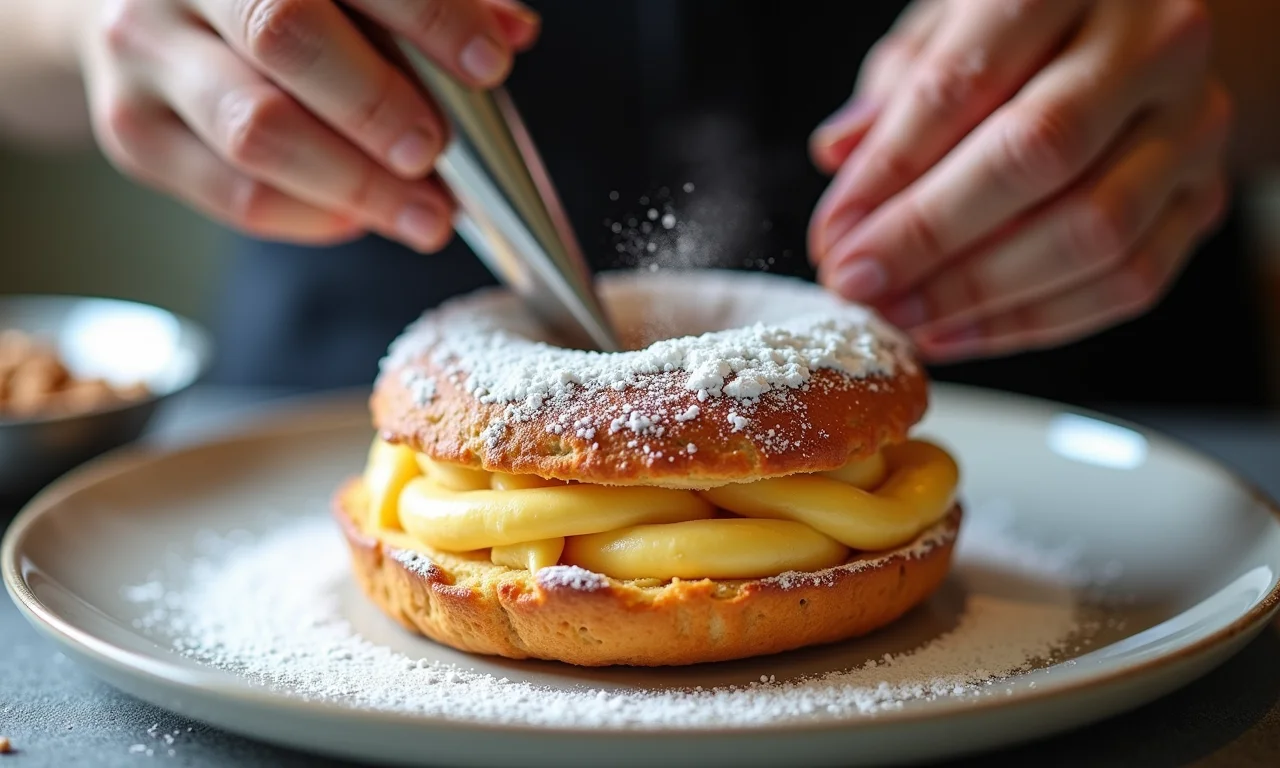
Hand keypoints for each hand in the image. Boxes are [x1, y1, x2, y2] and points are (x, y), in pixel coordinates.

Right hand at [78, 0, 538, 250]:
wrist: (141, 4)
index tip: (488, 62)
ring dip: (359, 185)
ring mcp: (145, 54)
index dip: (427, 13)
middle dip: (378, 104)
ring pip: (258, 131)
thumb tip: (510, 30)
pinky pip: (236, 195)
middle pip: (285, 36)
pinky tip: (362, 215)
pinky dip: (315, 216)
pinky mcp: (134, 132)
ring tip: (425, 214)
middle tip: (436, 152)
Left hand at [808, 0, 1230, 361]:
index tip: (835, 233)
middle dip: (929, 236)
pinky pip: (1126, 282)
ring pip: (1092, 231)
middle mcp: (1153, 43)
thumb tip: (838, 154)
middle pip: (1037, 155)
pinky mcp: (1204, 198)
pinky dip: (1029, 322)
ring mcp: (1194, 123)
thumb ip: (897, 94)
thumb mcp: (947, 32)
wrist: (1141, 38)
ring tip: (897, 315)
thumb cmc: (1025, 34)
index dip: (890, 171)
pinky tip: (952, 332)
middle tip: (859, 282)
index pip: (967, 82)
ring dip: (977, 292)